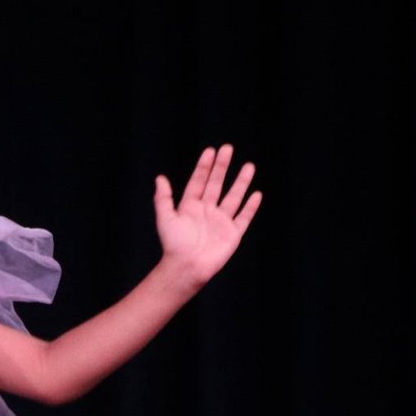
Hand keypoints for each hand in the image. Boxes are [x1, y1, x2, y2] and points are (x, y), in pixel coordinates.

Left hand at [152, 144, 261, 286]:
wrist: (187, 267)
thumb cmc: (174, 245)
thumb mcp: (165, 218)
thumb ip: (163, 198)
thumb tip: (160, 178)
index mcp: (191, 207)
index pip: (199, 182)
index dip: (204, 167)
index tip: (211, 151)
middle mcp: (207, 211)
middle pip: (217, 184)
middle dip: (222, 167)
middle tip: (228, 148)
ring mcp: (221, 222)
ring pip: (234, 197)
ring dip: (241, 182)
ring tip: (249, 166)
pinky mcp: (233, 234)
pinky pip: (244, 217)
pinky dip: (250, 206)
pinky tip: (256, 194)